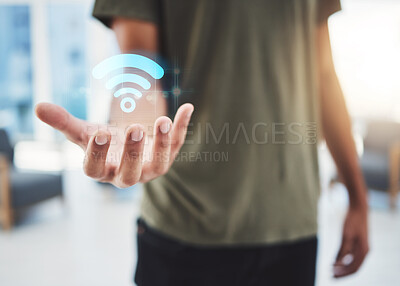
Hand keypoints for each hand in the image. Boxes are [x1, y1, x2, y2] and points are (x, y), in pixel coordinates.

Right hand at [35, 102, 193, 187]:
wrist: (126, 142)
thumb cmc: (104, 141)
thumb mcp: (84, 131)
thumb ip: (64, 122)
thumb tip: (38, 107)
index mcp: (103, 170)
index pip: (95, 170)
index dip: (97, 155)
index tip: (100, 133)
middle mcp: (127, 174)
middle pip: (130, 173)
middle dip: (133, 153)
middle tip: (134, 128)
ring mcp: (149, 167)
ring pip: (159, 165)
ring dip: (162, 144)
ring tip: (162, 120)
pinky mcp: (167, 155)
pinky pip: (177, 145)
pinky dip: (182, 128)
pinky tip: (187, 107)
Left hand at [333, 206, 368, 277]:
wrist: (358, 208)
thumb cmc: (352, 220)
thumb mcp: (346, 235)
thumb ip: (342, 250)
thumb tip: (336, 263)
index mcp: (364, 251)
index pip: (354, 268)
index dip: (343, 273)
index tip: (333, 275)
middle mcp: (364, 251)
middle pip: (354, 267)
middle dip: (342, 273)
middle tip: (330, 276)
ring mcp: (361, 247)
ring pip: (352, 262)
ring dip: (342, 267)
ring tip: (331, 270)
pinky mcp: (357, 243)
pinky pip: (351, 256)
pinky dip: (343, 260)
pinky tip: (335, 261)